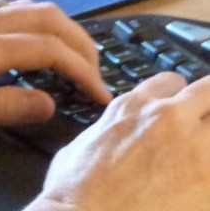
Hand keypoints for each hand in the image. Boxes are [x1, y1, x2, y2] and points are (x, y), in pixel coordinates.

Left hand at [0, 0, 110, 144]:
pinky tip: (30, 53)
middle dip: (78, 41)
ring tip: (73, 64)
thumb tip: (50, 101)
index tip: (102, 97)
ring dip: (56, 31)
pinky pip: (2, 16)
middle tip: (97, 75)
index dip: (81, 69)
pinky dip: (31, 29)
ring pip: (23, 11)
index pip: (45, 46)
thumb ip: (0, 105)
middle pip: (42, 16)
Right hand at [27, 72, 209, 210]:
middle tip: (202, 129)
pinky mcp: (208, 184)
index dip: (177, 97)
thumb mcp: (88, 143)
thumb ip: (113, 129)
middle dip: (207, 108)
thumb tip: (117, 135)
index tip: (180, 110)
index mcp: (133, 106)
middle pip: (208, 91)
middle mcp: (167, 118)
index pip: (172, 81)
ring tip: (201, 160)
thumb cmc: (75, 191)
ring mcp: (194, 150)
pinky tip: (201, 189)